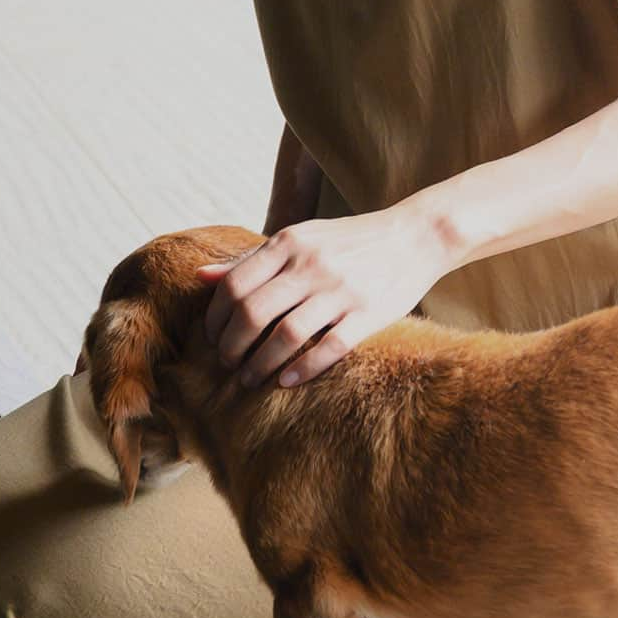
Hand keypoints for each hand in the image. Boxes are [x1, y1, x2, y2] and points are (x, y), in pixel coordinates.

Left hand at [196, 208, 452, 388]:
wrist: (417, 235)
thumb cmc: (350, 241)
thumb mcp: (300, 238)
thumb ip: (252, 259)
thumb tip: (200, 277)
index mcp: (290, 243)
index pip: (234, 286)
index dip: (216, 318)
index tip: (212, 338)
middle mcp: (312, 264)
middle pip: (253, 313)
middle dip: (232, 346)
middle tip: (227, 363)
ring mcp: (342, 290)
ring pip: (286, 335)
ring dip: (260, 364)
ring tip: (249, 379)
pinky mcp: (369, 313)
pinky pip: (329, 348)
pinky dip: (303, 369)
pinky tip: (287, 381)